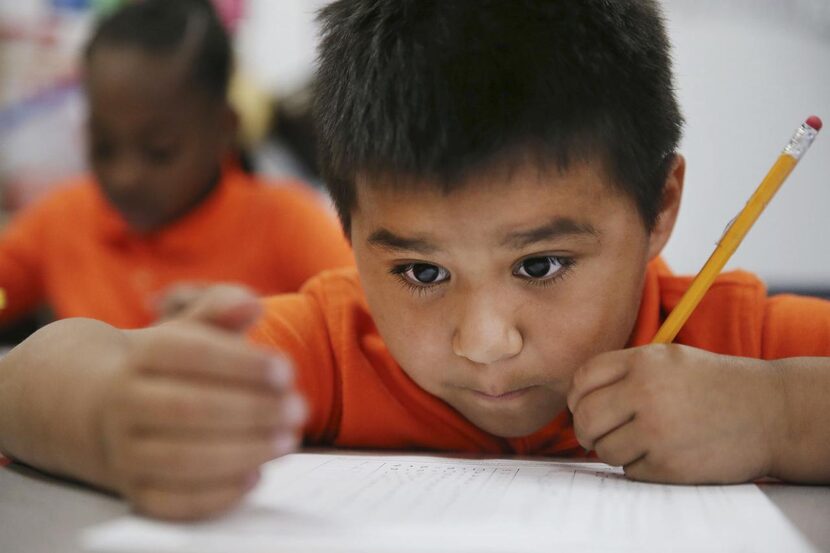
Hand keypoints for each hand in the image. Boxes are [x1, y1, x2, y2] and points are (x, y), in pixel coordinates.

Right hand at [100, 289, 305, 519]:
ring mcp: (124, 452)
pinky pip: (172, 503)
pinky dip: (217, 495)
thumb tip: (252, 304)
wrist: (101, 409)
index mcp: (139, 356)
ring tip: (288, 440)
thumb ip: (222, 309)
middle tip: (299, 408)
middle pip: (186, 408)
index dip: (240, 363)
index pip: (187, 354)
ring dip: (243, 452)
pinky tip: (257, 476)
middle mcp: (123, 404)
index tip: (286, 369)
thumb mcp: (190, 328)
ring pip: (180, 460)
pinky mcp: (134, 492)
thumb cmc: (168, 365)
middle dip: (251, 409)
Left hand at [567, 344, 784, 483]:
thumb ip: (624, 371)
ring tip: (637, 442)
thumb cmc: (714, 384)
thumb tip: (577, 398)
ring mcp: (656, 431)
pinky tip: (661, 454)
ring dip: (612, 450)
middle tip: (595, 433)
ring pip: (603, 448)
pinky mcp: (668, 465)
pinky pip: (629, 471)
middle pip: (584, 417)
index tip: (584, 406)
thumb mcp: (668, 358)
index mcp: (643, 361)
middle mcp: (645, 393)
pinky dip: (638, 467)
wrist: (771, 412)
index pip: (582, 379)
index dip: (577, 396)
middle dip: (585, 429)